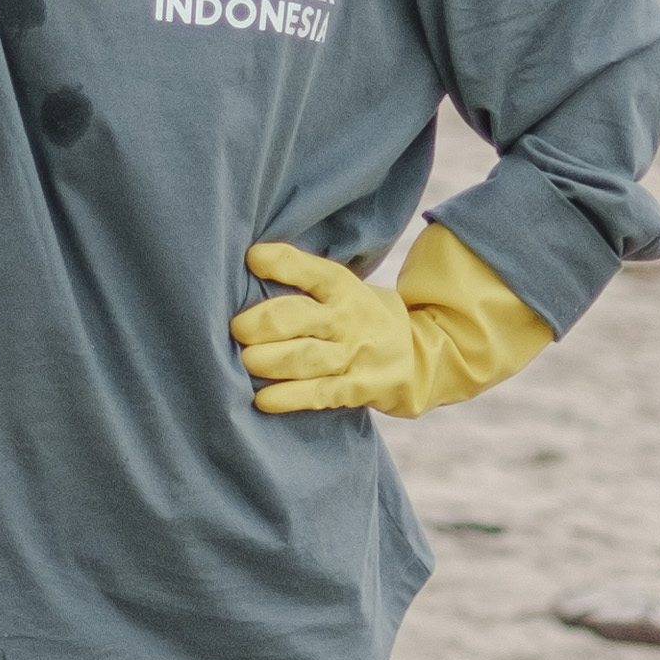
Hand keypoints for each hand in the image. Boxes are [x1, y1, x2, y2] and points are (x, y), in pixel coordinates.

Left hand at [233, 231, 560, 419]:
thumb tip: (247, 266)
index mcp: (343, 287)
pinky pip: (320, 394)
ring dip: (270, 360)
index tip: (253, 259)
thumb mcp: (343, 290)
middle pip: (298, 316)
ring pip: (306, 357)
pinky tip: (263, 400)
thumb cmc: (360, 318)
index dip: (281, 262)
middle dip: (261, 322)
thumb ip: (303, 279)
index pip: (311, 269)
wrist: (422, 356)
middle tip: (237, 329)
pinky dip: (289, 397)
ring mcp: (355, 355)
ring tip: (246, 362)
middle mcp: (348, 318)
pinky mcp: (358, 388)